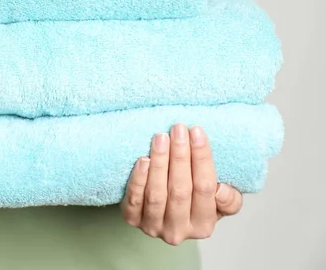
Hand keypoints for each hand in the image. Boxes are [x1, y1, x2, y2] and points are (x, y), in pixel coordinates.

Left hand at [121, 124, 242, 245]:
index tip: (197, 131)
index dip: (202, 158)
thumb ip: (229, 200)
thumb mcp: (218, 203)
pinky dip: (138, 179)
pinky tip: (143, 160)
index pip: (205, 188)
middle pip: (180, 190)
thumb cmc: (193, 201)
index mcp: (203, 226)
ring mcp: (153, 227)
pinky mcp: (132, 219)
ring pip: (156, 194)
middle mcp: (178, 231)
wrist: (161, 213)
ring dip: (159, 163)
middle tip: (178, 129)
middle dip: (180, 155)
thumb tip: (220, 189)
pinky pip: (134, 200)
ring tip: (161, 137)